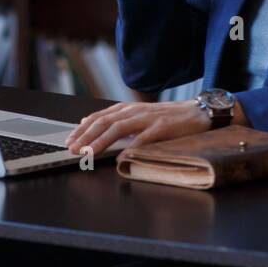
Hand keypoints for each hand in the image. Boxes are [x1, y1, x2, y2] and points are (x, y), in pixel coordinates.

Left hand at [64, 99, 208, 157]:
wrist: (197, 112)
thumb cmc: (168, 117)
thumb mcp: (139, 115)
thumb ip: (119, 120)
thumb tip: (92, 124)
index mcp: (128, 108)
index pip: (99, 117)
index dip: (82, 129)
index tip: (70, 141)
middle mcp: (135, 111)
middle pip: (104, 122)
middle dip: (86, 137)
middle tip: (73, 149)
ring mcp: (148, 119)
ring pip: (118, 128)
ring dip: (101, 141)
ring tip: (89, 153)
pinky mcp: (163, 128)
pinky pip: (144, 138)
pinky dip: (131, 147)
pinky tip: (121, 157)